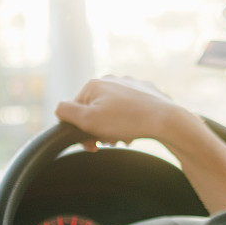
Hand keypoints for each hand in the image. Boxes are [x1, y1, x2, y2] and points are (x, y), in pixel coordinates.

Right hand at [55, 76, 187, 151]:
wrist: (166, 120)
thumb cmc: (126, 121)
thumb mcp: (88, 120)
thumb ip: (66, 112)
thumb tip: (59, 109)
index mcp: (94, 84)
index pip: (76, 110)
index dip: (81, 130)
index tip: (92, 145)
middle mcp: (112, 79)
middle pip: (96, 110)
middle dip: (99, 129)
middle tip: (109, 143)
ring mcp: (131, 84)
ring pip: (114, 110)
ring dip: (114, 128)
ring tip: (124, 138)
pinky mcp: (147, 92)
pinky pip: (132, 109)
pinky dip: (130, 122)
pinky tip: (135, 132)